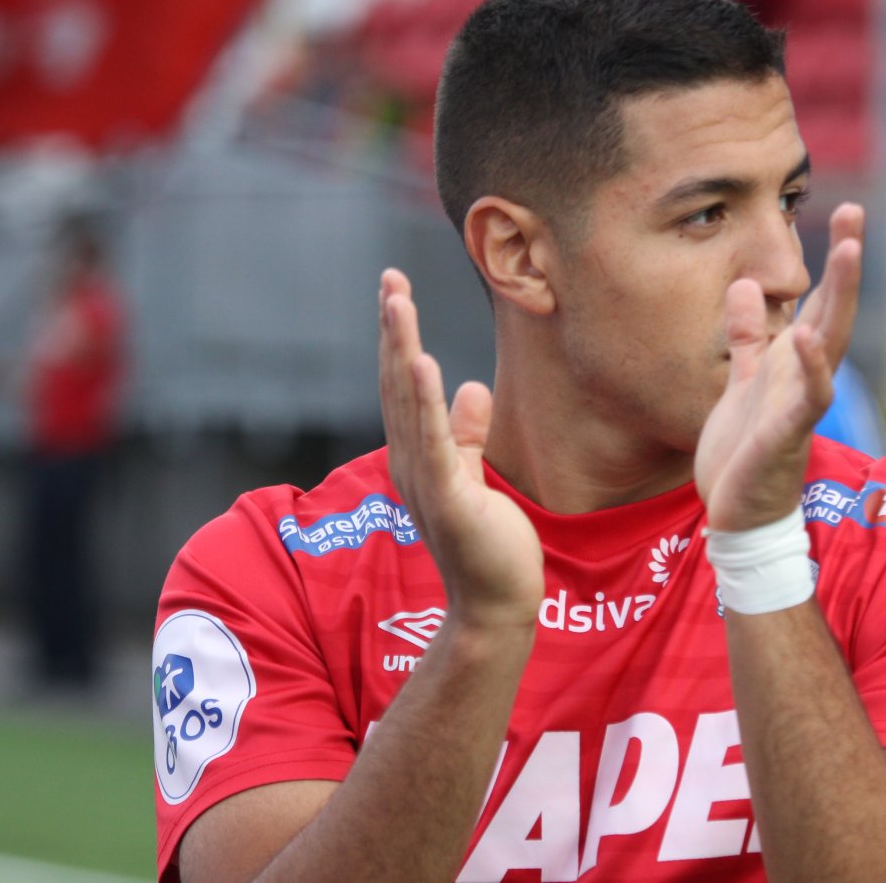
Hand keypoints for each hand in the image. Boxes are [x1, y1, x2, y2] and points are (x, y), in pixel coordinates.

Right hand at [378, 269, 544, 630]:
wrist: (495, 606)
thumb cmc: (487, 547)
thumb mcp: (476, 478)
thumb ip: (468, 435)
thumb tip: (471, 388)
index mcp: (416, 457)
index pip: (403, 386)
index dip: (399, 337)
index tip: (397, 290)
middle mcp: (411, 464)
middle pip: (397, 384)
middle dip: (394, 329)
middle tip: (391, 278)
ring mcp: (426, 482)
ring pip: (408, 403)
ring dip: (402, 349)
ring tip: (397, 301)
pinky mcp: (450, 499)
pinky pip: (436, 443)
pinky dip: (426, 402)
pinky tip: (423, 363)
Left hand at [695, 204, 863, 530]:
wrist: (738, 516)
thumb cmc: (744, 453)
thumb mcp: (741, 381)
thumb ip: (748, 336)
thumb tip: (747, 285)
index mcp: (793, 362)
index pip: (821, 301)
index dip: (834, 258)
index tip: (845, 210)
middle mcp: (804, 378)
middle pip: (833, 311)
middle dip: (846, 263)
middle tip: (855, 212)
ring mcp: (799, 405)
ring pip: (828, 344)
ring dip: (840, 299)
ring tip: (849, 251)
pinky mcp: (785, 435)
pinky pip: (804, 398)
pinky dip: (810, 368)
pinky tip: (807, 336)